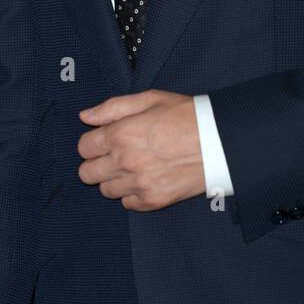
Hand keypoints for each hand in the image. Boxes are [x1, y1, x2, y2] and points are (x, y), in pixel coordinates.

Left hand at [77, 89, 205, 209]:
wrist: (220, 141)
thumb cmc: (187, 116)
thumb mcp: (150, 99)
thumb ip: (113, 107)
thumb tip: (85, 116)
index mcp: (121, 133)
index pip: (83, 147)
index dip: (93, 142)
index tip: (106, 140)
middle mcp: (125, 161)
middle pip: (87, 173)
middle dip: (97, 163)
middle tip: (116, 156)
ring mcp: (139, 183)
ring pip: (105, 190)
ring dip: (115, 179)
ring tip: (135, 167)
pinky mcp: (153, 200)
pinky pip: (127, 203)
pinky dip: (132, 194)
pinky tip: (146, 179)